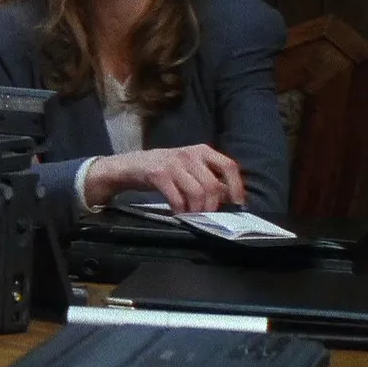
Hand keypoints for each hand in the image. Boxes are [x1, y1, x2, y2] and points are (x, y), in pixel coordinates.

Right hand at [89, 144, 245, 213]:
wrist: (130, 165)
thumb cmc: (164, 168)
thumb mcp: (189, 168)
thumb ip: (208, 178)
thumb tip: (229, 196)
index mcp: (202, 150)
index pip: (229, 166)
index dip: (236, 186)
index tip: (237, 204)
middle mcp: (189, 154)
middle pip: (213, 185)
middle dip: (212, 205)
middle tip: (207, 216)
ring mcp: (173, 163)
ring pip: (197, 192)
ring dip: (197, 210)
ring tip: (192, 216)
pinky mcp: (158, 174)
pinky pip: (177, 198)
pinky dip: (180, 210)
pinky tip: (178, 213)